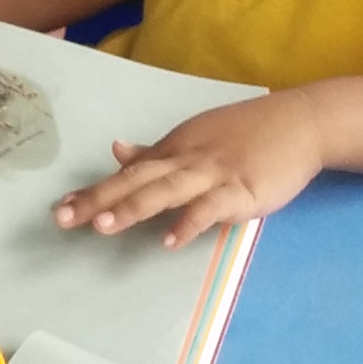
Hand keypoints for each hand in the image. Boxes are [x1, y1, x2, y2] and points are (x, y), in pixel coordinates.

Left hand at [53, 92, 325, 247]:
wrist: (301, 122)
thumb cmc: (247, 133)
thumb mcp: (195, 137)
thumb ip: (156, 151)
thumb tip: (117, 150)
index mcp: (174, 149)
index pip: (127, 173)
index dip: (93, 190)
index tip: (60, 207)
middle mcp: (186, 159)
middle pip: (136, 180)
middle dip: (98, 199)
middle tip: (63, 218)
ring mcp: (214, 174)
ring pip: (166, 191)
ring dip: (133, 207)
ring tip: (102, 226)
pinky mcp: (242, 189)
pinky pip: (210, 208)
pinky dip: (188, 223)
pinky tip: (168, 241)